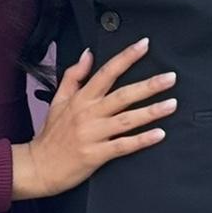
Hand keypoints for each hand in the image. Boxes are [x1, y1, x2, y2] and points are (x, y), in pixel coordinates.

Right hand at [11, 38, 174, 199]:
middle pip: (123, 95)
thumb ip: (74, 75)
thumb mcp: (58, 99)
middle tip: (170, 77)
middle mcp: (88, 113)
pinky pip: (123, 146)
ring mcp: (93, 134)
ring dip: (151, 111)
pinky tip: (159, 134)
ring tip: (172, 104)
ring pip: (127, 120)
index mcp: (81, 98)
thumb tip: (88, 53)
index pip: (106, 72)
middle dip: (148, 85)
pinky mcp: (96, 155)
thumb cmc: (51, 134)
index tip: (144, 45)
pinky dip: (142, 140)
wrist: (39, 167)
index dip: (126, 57)